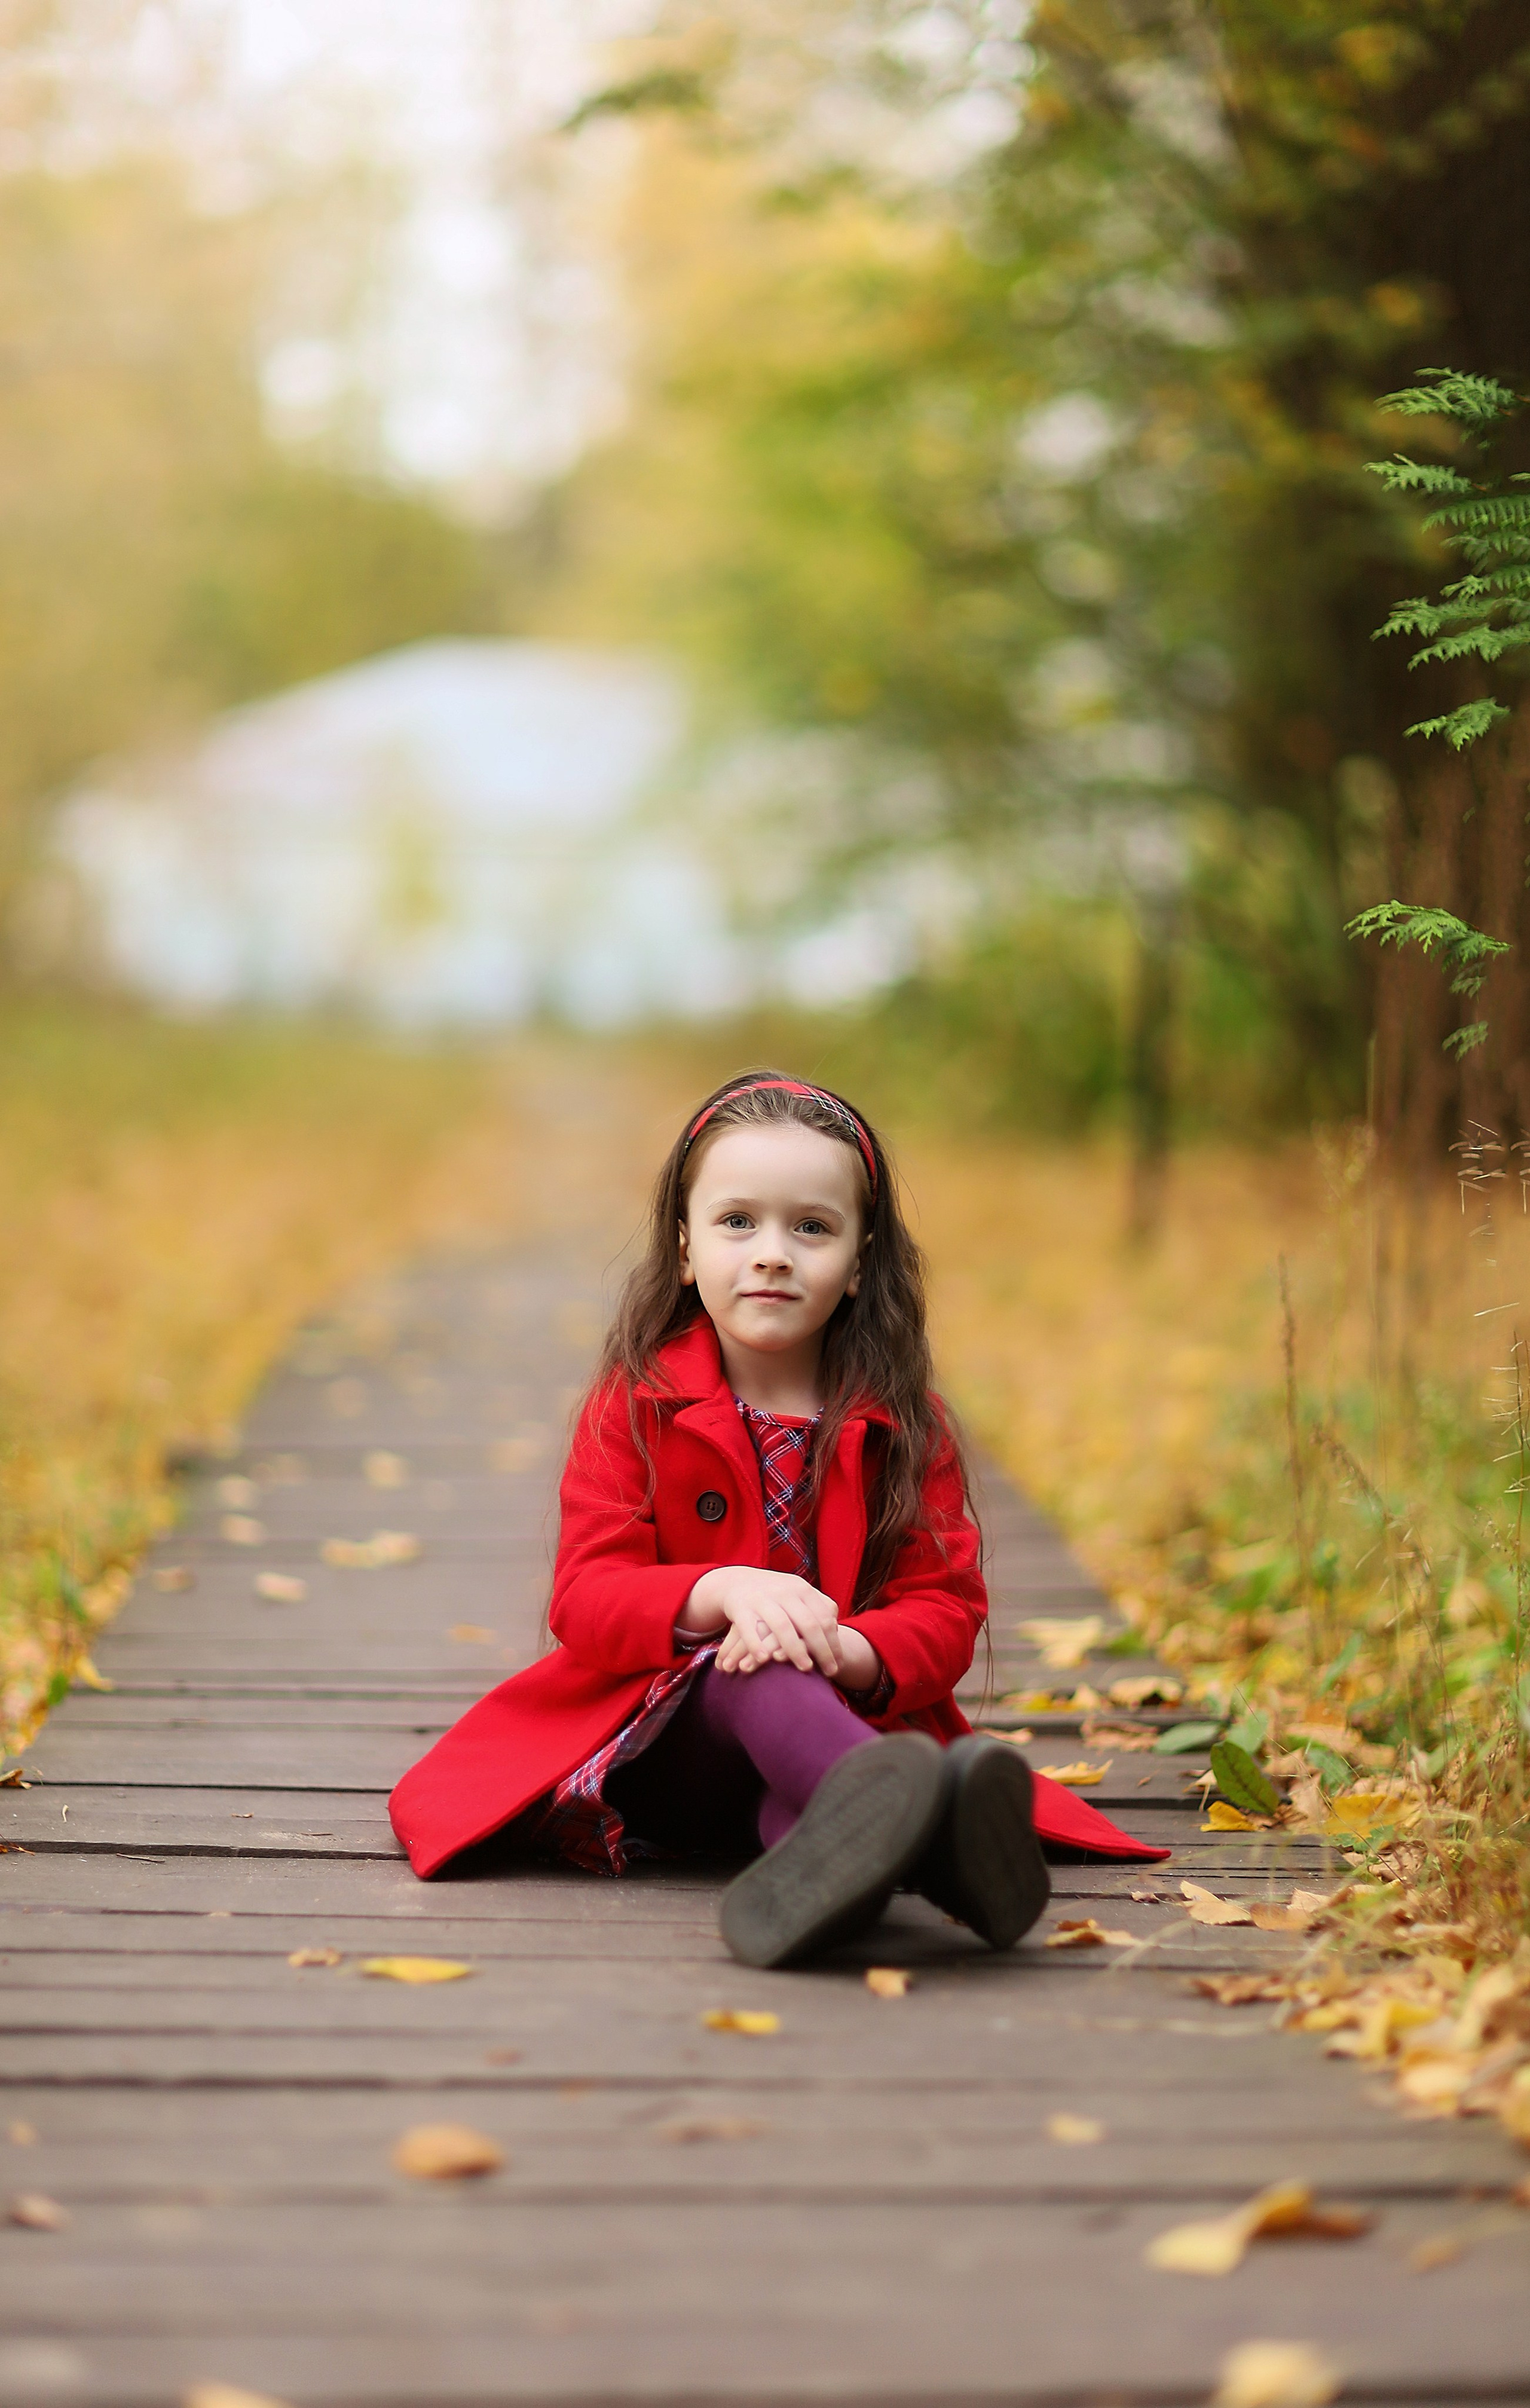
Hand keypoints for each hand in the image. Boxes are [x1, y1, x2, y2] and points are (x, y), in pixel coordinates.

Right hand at [682, 1565, 840, 1677]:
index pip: (824, 1617)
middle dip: (822, 1649)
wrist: (738, 1581)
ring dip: (795, 1649)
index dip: (834, 1642)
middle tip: (831, 1672)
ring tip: (807, 1669)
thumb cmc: (776, 1595)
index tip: (839, 1663)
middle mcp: (784, 1592)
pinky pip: (749, 1629)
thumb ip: (819, 1607)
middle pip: (808, 1623)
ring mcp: (762, 1599)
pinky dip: (757, 1645)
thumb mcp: (799, 1593)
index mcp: (802, 1589)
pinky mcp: (741, 1608)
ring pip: (782, 1626)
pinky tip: (765, 1660)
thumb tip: (835, 1629)